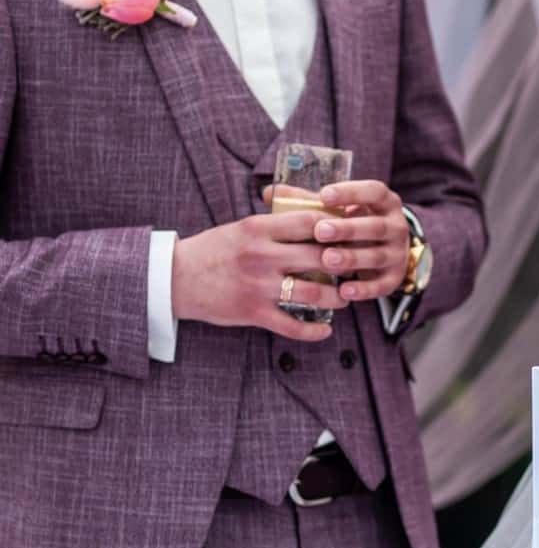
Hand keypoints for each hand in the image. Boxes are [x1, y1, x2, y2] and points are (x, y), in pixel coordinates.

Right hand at [172, 211, 347, 340]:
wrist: (175, 278)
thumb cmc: (214, 250)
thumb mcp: (242, 227)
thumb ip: (276, 224)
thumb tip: (315, 216)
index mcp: (259, 228)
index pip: (310, 221)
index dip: (336, 227)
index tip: (349, 233)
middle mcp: (262, 255)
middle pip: (319, 257)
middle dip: (344, 264)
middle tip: (354, 268)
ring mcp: (259, 286)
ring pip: (313, 294)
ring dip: (336, 298)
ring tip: (344, 297)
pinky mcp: (253, 313)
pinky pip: (292, 325)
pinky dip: (313, 331)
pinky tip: (325, 330)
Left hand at [263, 181, 409, 301]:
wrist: (384, 251)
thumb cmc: (351, 225)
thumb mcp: (339, 210)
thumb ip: (309, 201)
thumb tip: (269, 193)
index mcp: (384, 202)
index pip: (374, 191)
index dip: (351, 192)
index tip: (324, 194)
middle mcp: (396, 226)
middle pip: (375, 227)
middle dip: (348, 229)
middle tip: (320, 231)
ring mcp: (398, 253)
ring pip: (378, 256)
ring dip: (353, 258)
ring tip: (327, 260)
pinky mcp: (395, 278)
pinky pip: (381, 285)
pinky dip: (364, 289)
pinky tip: (344, 291)